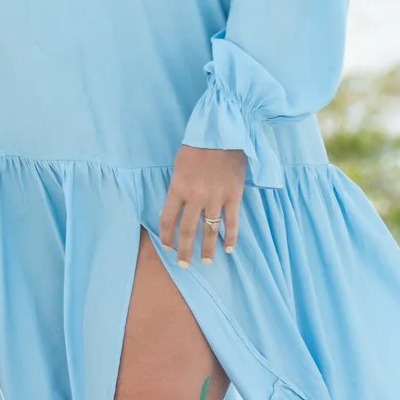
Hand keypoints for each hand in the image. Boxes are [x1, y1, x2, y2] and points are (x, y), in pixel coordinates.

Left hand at [159, 144, 243, 265]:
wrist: (222, 134)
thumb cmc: (197, 147)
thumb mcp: (178, 166)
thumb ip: (178, 187)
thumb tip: (176, 206)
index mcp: (178, 188)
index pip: (168, 219)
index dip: (166, 236)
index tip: (167, 247)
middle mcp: (196, 197)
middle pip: (188, 230)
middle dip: (184, 250)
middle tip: (183, 264)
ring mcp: (216, 198)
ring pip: (210, 230)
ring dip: (207, 248)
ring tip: (205, 261)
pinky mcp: (233, 196)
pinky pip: (232, 222)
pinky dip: (231, 237)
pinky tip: (229, 249)